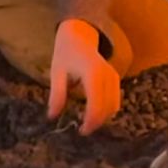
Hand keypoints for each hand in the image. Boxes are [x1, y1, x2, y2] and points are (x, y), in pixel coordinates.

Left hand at [47, 19, 120, 134]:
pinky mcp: (115, 79)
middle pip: (108, 107)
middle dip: (97, 122)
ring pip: (114, 105)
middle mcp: (107, 75)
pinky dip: (107, 110)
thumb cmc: (65, 54)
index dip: (91, 120)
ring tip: (87, 124)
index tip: (81, 130)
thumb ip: (57, 94)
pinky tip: (94, 114)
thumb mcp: (57, 73)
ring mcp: (114, 76)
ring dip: (103, 117)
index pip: (96, 102)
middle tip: (82, 131)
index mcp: (93, 73)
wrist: (79, 36)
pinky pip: (115, 99)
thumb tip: (52, 116)